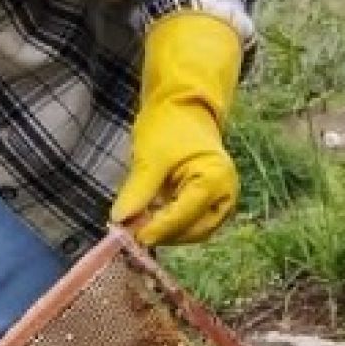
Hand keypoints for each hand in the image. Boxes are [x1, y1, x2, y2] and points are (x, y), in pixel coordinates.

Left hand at [110, 12, 242, 245]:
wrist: (183, 109)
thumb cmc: (169, 127)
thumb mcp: (150, 158)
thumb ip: (137, 192)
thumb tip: (119, 221)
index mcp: (215, 179)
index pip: (185, 215)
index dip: (158, 229)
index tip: (131, 237)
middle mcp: (225, 195)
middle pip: (192, 230)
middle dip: (162, 234)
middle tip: (130, 233)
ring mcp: (221, 202)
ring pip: (191, 233)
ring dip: (165, 233)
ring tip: (137, 225)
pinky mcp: (211, 205)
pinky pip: (190, 225)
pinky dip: (170, 226)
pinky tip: (148, 220)